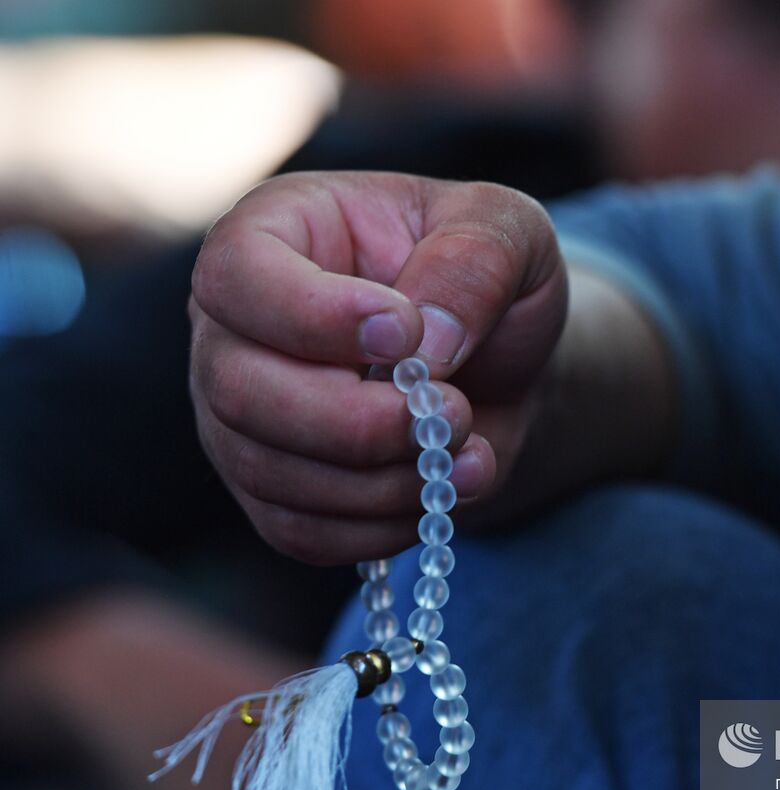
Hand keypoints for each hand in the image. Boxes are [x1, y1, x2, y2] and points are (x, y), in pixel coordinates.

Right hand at [189, 172, 568, 562]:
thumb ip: (476, 260)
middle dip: (359, 421)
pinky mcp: (270, 487)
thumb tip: (427, 342)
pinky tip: (440, 490)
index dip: (314, 316)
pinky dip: (382, 525)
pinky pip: (300, 531)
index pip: (237, 274)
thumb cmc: (488, 283)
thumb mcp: (510, 232)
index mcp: (275, 231)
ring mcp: (239, 413)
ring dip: (386, 480)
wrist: (501, 366)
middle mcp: (232, 324)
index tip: (407, 332)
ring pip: (272, 472)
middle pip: (241, 391)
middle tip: (452, 411)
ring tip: (469, 452)